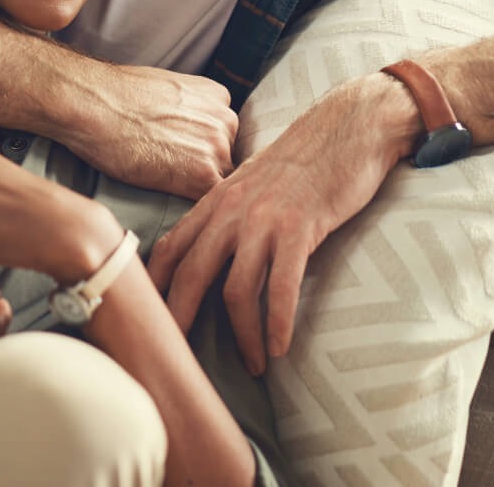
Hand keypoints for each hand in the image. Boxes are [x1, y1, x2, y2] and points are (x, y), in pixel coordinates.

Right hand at [59, 64, 236, 200]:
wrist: (95, 105)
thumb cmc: (116, 95)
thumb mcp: (166, 88)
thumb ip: (189, 107)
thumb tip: (183, 125)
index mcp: (217, 96)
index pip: (224, 132)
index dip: (204, 148)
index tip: (185, 156)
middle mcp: (225, 120)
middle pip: (227, 157)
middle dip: (204, 168)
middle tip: (173, 174)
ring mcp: (218, 148)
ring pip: (220, 182)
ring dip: (198, 189)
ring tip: (165, 187)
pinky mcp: (204, 175)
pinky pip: (209, 201)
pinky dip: (194, 207)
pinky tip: (168, 200)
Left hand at [148, 74, 411, 373]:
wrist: (345, 128)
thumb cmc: (301, 161)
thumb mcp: (250, 184)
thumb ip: (227, 214)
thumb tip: (210, 253)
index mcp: (215, 201)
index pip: (169, 248)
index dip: (154, 288)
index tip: (148, 321)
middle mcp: (231, 211)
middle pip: (191, 275)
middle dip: (181, 322)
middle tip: (181, 362)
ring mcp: (263, 220)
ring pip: (236, 291)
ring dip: (243, 337)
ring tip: (254, 365)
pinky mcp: (299, 229)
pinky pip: (281, 287)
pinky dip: (278, 323)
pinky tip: (280, 348)